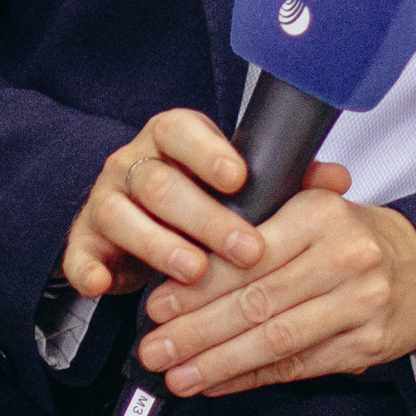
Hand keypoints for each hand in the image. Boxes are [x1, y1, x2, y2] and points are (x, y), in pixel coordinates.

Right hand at [63, 108, 292, 298]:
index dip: (208, 151)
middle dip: (204, 216)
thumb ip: (285, 180)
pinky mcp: (84, 240)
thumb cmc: (198, 200)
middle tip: (245, 249)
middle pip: (159, 182)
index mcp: (171, 140)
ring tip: (195, 271)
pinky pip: (78, 252)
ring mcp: (105, 200)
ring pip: (121, 214)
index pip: (182, 131)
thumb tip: (338, 180)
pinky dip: (87, 268)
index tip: (238, 176)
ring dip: (158, 245)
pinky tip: (104, 284)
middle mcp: (133, 164)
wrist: (139, 225)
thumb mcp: (238, 186)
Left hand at [135, 174, 415, 397]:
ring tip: (175, 375)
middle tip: (153, 347)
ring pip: (275, 340)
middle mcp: (344, 258)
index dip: (198, 285)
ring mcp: (359, 305)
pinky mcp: (367, 346)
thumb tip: (183, 263)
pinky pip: (298, 366)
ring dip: (218, 362)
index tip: (156, 304)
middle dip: (197, 330)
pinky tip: (215, 382)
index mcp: (321, 215)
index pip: (248, 256)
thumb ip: (258, 226)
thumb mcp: (314, 211)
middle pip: (257, 301)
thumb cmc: (355, 238)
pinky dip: (251, 377)